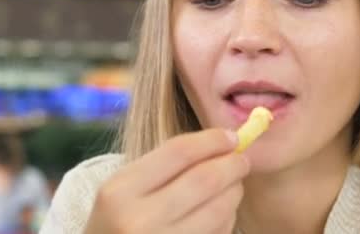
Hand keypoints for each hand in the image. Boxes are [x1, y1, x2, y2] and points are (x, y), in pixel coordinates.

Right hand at [84, 128, 249, 233]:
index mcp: (120, 191)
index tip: (231, 137)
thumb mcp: (124, 189)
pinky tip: (223, 212)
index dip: (212, 140)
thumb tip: (223, 142)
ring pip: (219, 210)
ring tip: (233, 186)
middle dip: (232, 165)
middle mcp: (138, 221)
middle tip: (242, 160)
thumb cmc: (117, 220)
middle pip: (205, 180)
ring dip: (234, 192)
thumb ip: (165, 164)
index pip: (178, 152)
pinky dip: (228, 218)